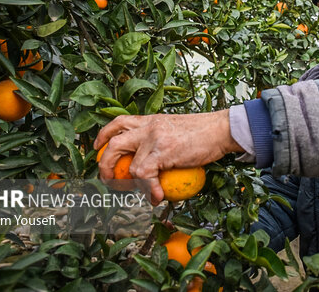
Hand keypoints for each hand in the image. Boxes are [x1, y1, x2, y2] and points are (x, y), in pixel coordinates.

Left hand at [93, 110, 242, 204]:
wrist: (221, 129)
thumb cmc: (205, 132)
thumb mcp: (177, 130)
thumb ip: (161, 141)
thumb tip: (155, 161)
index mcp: (151, 120)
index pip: (119, 122)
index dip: (103, 135)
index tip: (97, 147)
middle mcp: (148, 127)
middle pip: (114, 142)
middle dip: (104, 163)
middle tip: (108, 178)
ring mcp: (154, 139)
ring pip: (129, 165)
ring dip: (131, 184)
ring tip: (142, 193)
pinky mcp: (163, 151)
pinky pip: (146, 176)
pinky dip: (149, 190)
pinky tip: (156, 198)